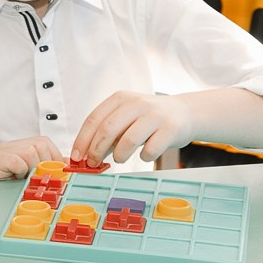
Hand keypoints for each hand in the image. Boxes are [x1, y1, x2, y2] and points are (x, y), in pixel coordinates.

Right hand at [0, 136, 62, 180]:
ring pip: (31, 152)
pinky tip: (15, 178)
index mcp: (20, 147)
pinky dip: (20, 172)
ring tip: (23, 179)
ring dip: (31, 169)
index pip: (45, 142)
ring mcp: (2, 151)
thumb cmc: (10, 190)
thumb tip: (68, 162)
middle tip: (34, 179)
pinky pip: (17, 161)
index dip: (53, 158)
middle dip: (43, 165)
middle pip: (40, 145)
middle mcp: (10, 146)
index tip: (52, 173)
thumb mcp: (32, 176)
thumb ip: (48, 166)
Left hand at [72, 91, 193, 165]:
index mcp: (120, 98)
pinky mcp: (171, 128)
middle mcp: (136, 103)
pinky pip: (151, 149)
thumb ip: (108, 132)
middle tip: (93, 164)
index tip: (76, 157)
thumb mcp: (126, 118)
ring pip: (128, 140)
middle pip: (108, 129)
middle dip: (96, 150)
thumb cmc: (149, 119)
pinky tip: (145, 156)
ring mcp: (155, 115)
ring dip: (119, 155)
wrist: (185, 113)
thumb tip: (87, 156)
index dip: (82, 140)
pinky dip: (144, 157)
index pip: (94, 119)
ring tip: (119, 159)